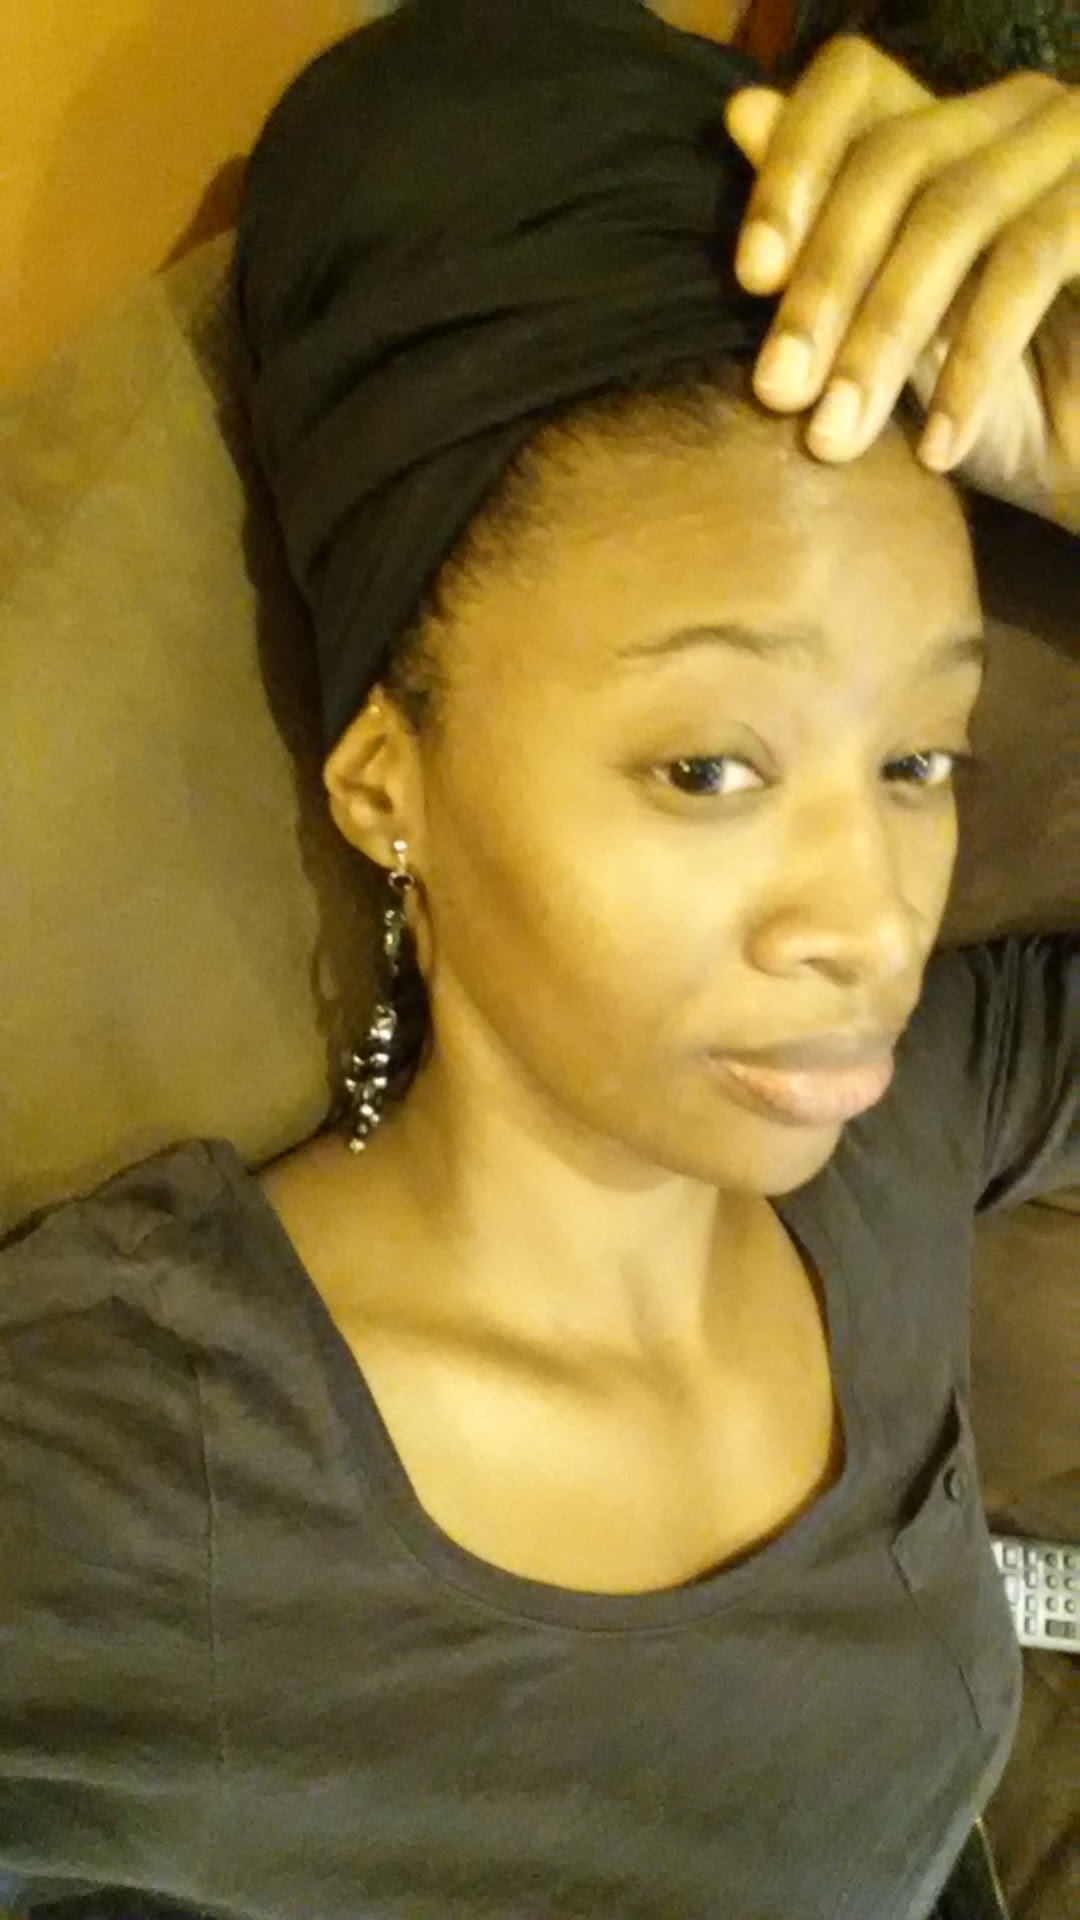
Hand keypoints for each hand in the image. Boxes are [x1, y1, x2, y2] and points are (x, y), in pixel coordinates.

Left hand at [724, 36, 1079, 530]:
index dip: (794, 165)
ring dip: (882, 335)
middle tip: (776, 393)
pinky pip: (1029, 263)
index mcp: (949, 128)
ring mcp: (1077, 149)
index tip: (751, 278)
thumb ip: (826, 240)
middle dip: (823, 285)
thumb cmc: (998, 406)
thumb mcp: (891, 339)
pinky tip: (937, 448)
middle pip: (893, 158)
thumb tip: (741, 114)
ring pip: (954, 213)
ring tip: (838, 434)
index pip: (853, 84)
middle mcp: (1016, 115)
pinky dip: (972, 365)